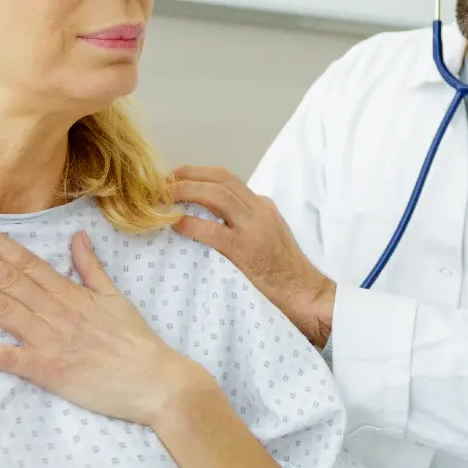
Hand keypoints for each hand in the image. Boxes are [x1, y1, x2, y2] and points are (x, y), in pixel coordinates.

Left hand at [0, 218, 203, 426]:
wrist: (156, 380)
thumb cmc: (137, 341)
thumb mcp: (116, 298)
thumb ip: (92, 268)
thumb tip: (77, 237)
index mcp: (73, 294)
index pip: (27, 262)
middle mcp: (58, 311)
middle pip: (8, 279)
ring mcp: (51, 340)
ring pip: (2, 310)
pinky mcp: (48, 370)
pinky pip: (6, 358)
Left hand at [170, 166, 334, 346]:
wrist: (305, 294)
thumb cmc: (286, 273)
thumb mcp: (271, 236)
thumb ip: (248, 223)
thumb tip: (214, 219)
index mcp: (264, 207)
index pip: (228, 179)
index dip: (199, 174)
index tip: (177, 178)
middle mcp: (259, 210)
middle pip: (220, 178)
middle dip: (188, 175)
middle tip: (162, 181)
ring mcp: (253, 228)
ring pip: (216, 194)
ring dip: (186, 191)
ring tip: (162, 196)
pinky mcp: (244, 249)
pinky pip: (211, 229)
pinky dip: (189, 223)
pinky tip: (174, 224)